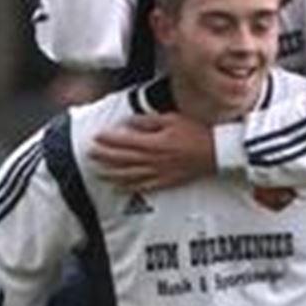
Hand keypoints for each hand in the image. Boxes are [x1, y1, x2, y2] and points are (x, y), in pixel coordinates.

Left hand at [90, 114, 215, 191]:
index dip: (109, 140)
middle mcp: (154, 159)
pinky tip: (118, 186)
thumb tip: (127, 123)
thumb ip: (147, 121)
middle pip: (123, 159)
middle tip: (90, 153)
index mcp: (154, 142)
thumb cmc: (195, 132)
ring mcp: (159, 172)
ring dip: (111, 173)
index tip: (96, 137)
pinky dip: (128, 186)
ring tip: (97, 171)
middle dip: (105, 156)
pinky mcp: (166, 181)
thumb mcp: (171, 119)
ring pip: (129, 174)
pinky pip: (143, 186)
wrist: (216, 151)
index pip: (125, 142)